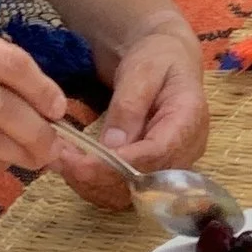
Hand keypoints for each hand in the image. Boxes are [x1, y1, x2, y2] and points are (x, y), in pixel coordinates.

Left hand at [56, 18, 207, 207]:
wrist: (165, 60)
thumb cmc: (156, 58)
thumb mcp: (141, 71)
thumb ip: (129, 106)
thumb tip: (113, 147)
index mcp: (190, 119)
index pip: (158, 153)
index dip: (120, 164)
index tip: (83, 164)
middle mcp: (186, 150)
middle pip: (145, 181)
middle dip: (100, 176)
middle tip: (61, 160)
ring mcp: (171, 165)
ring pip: (132, 193)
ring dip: (94, 185)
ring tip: (62, 162)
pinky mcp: (153, 172)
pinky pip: (125, 191)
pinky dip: (96, 186)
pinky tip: (74, 168)